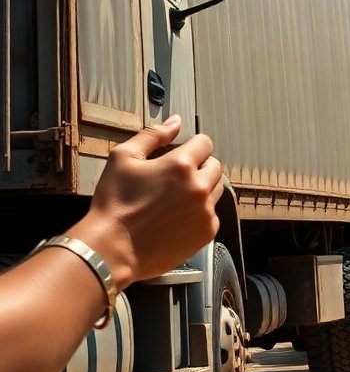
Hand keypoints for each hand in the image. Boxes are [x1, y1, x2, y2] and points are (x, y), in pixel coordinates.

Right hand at [69, 115, 223, 289]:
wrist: (111, 249)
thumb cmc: (113, 204)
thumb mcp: (123, 158)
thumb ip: (152, 135)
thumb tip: (176, 122)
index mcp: (181, 166)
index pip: (205, 143)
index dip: (192, 146)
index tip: (180, 154)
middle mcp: (199, 187)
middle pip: (214, 166)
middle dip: (199, 167)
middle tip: (174, 178)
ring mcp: (206, 212)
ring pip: (216, 190)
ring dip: (201, 189)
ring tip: (174, 198)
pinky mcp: (207, 232)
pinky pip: (212, 214)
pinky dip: (199, 213)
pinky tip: (176, 218)